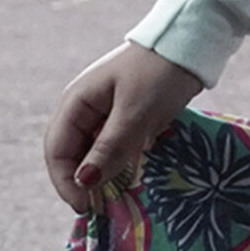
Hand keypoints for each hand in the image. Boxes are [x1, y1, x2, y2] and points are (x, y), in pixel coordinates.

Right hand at [44, 42, 206, 212]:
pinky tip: (134, 177)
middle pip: (74, 153)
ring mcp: (106, 111)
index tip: (86, 206)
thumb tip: (83, 182)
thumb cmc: (161, 73)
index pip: (57, 150)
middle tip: (103, 207)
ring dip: (104, 174)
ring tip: (119, 197)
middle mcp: (85, 108)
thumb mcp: (136, 113)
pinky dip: (121, 162)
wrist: (192, 42)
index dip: (66, 182)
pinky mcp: (128, 114)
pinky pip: (116, 145)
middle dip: (85, 181)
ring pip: (96, 152)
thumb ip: (109, 148)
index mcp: (76, 103)